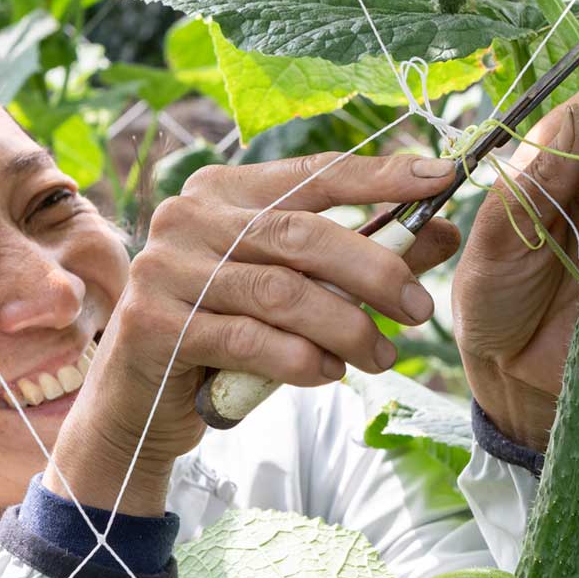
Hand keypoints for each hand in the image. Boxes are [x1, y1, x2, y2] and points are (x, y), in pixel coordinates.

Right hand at [46, 152, 460, 512]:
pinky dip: (301, 360)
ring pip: (281, 291)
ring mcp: (164, 269)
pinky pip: (249, 340)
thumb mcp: (288, 291)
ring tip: (380, 355)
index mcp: (218, 192)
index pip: (310, 173)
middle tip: (419, 309)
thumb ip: (353, 257)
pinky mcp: (154, 323)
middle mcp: (185, 218)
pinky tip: (328, 373)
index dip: (378, 176)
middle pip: (301, 232)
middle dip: (374, 270)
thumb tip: (437, 231)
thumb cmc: (219, 337)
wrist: (138, 404)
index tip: (440, 179)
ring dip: (345, 327)